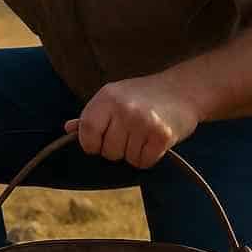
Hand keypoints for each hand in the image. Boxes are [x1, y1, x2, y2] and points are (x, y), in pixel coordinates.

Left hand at [65, 76, 200, 167]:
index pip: (86, 132)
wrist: (183, 89)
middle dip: (117, 149)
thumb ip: (91, 115)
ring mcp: (143, 122)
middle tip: (131, 134)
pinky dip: (149, 157)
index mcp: (106, 97)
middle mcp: (123, 108)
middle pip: (108, 151)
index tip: (100, 142)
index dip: (91, 144)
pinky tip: (155, 141)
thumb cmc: (143, 96)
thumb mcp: (114, 97)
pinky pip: (145, 162)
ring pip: (127, 158)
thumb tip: (68, 129)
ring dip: (135, 153)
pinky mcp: (162, 135)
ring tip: (144, 134)